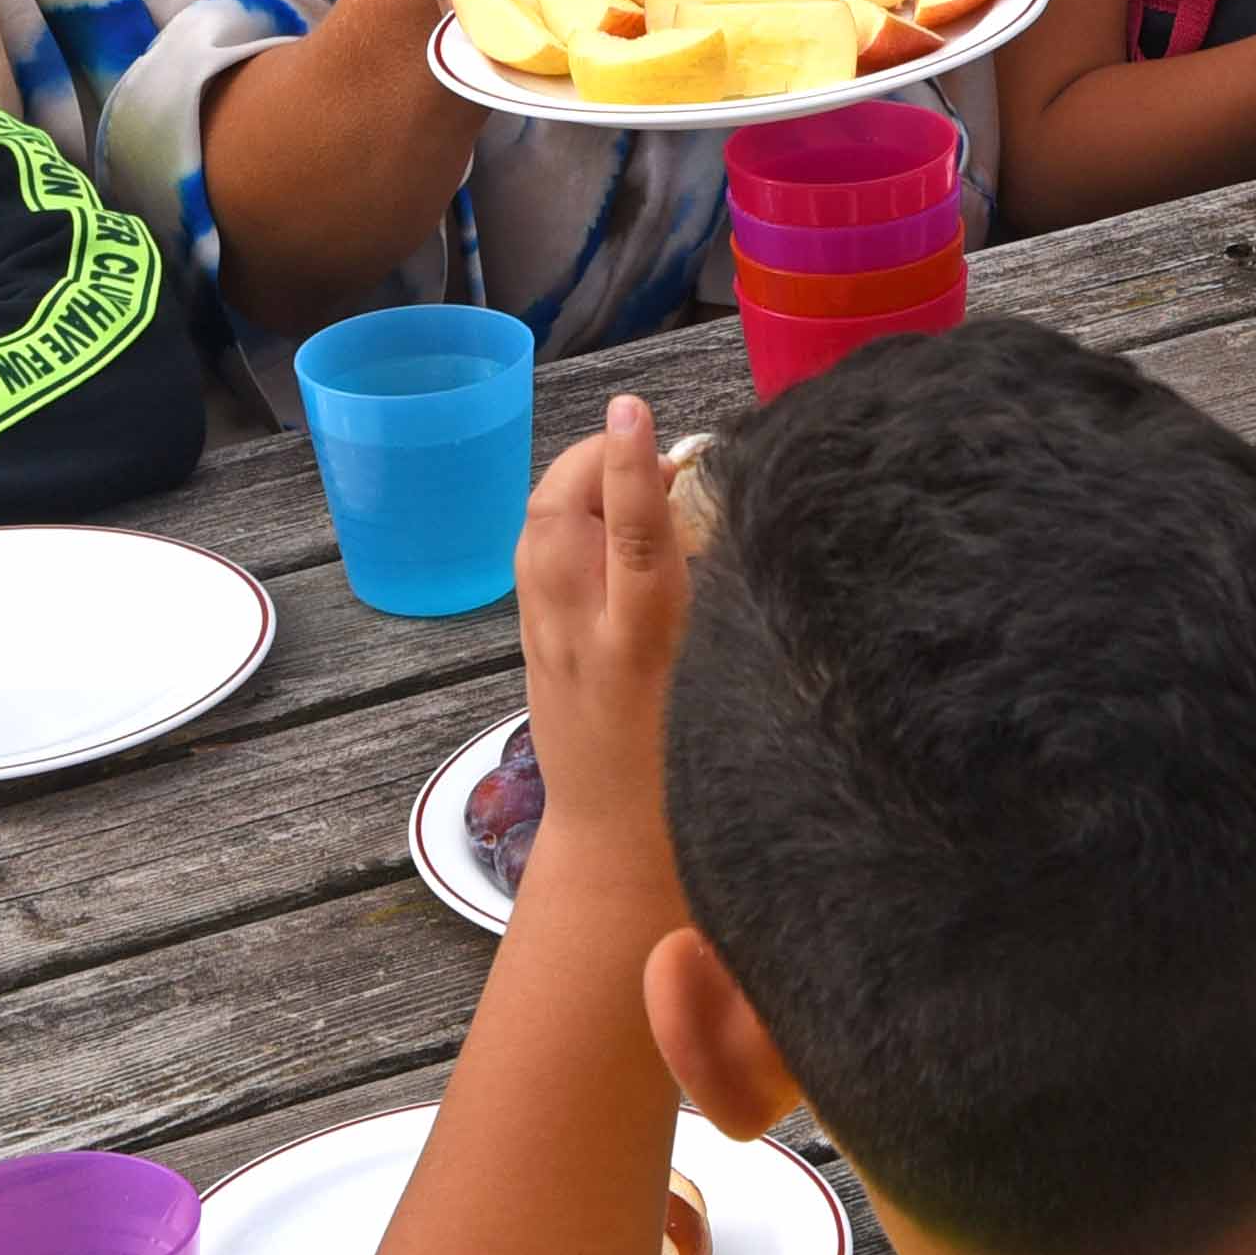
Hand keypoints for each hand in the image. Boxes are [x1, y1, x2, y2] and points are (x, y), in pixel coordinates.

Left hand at [515, 393, 691, 833]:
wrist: (617, 843)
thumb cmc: (696, 768)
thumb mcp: (723, 681)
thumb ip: (718, 596)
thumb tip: (718, 511)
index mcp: (642, 646)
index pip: (635, 536)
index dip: (634, 468)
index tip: (637, 411)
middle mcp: (582, 633)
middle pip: (559, 513)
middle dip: (595, 457)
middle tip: (649, 446)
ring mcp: (546, 637)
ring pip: (537, 528)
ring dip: (575, 483)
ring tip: (625, 473)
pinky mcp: (532, 644)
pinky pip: (535, 557)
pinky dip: (563, 519)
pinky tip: (600, 524)